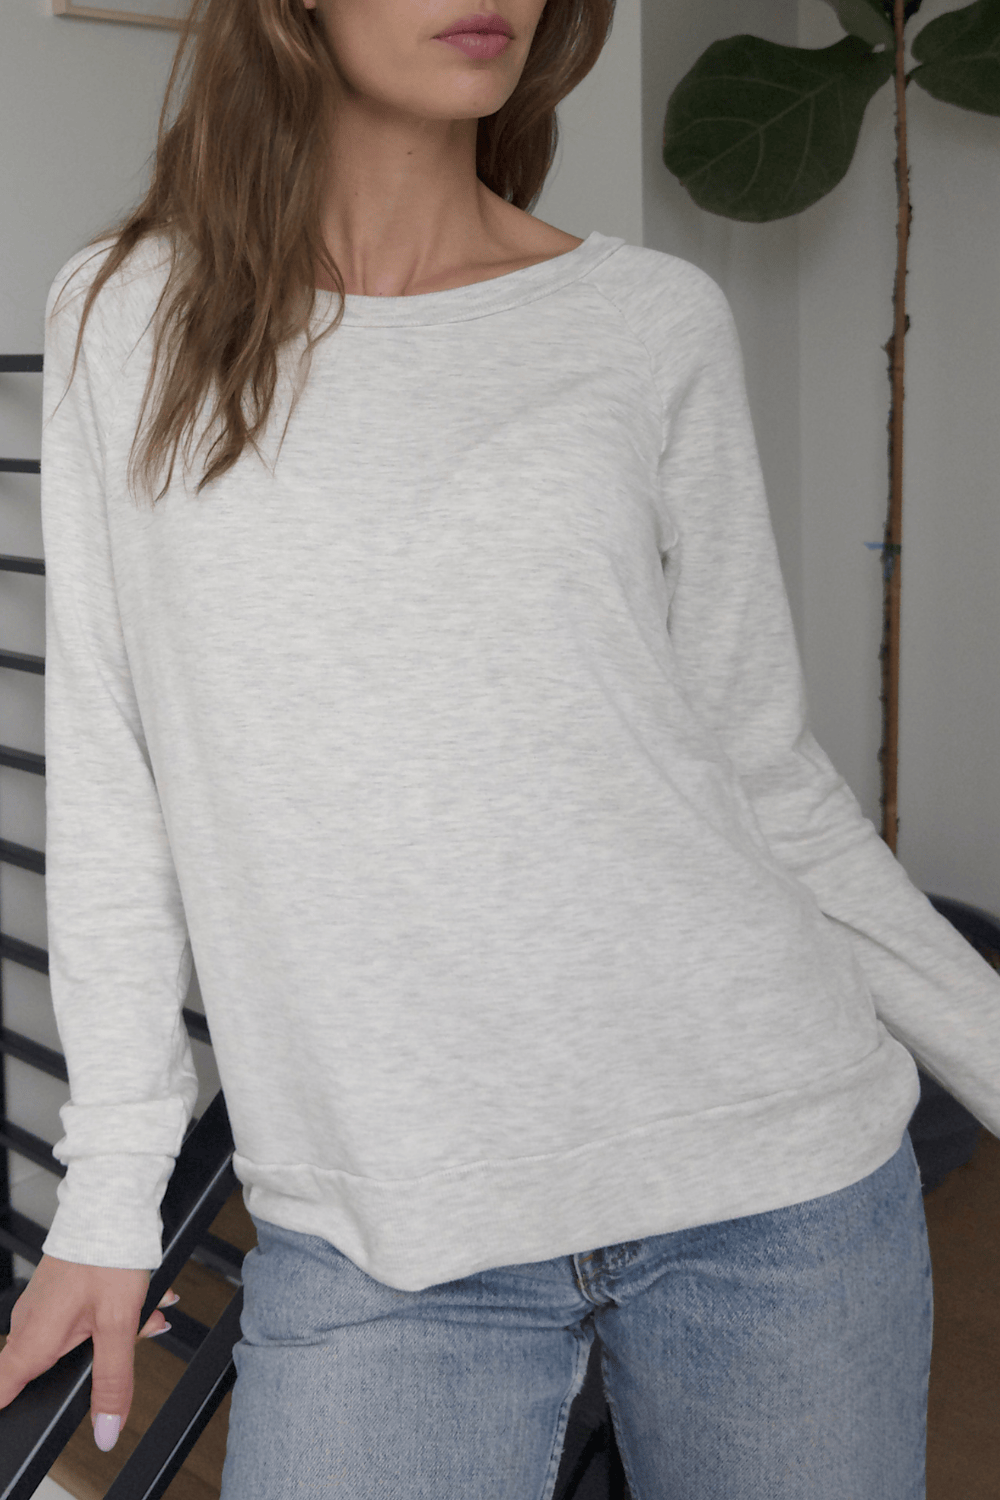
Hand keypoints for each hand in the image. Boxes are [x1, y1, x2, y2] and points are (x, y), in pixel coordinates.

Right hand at [0, 1253, 177, 1450]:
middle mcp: (28, 1325)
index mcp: (32, 1342)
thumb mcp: (118, 1325)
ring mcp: (41, 1307)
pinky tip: (142, 1299)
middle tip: (137, 1336)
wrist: (112, 1203)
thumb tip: (105, 1432)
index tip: (25, 1427)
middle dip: (99, 1362)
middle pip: (53, 1370)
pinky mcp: (57, 1292)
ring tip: (149, 1312)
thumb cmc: (108, 1256)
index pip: (1, 1394)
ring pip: (76, 1340)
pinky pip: (82, 1317)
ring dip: (115, 1331)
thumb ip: (111, 1382)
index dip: (12, 1415)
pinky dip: (113, 1313)